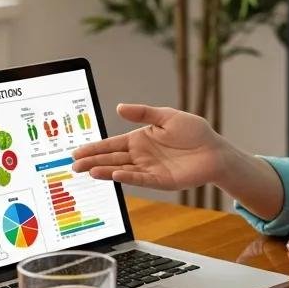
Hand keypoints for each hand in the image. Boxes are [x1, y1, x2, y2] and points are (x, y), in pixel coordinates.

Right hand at [71, 104, 225, 190]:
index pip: (111, 144)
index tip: (76, 151)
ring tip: (88, 170)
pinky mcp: (160, 180)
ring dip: (105, 170)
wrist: (214, 150)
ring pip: (122, 169)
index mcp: (140, 139)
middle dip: (92, 161)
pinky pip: (141, 178)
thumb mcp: (167, 116)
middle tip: (74, 165)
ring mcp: (149, 169)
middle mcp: (141, 156)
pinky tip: (115, 174)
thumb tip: (119, 107)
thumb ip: (143, 113)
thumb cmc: (194, 131)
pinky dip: (128, 177)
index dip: (94, 147)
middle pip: (112, 159)